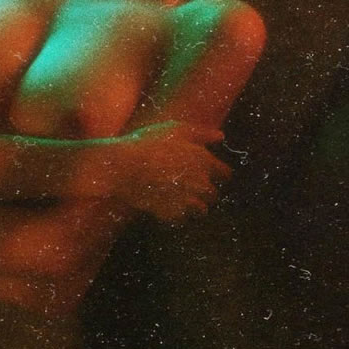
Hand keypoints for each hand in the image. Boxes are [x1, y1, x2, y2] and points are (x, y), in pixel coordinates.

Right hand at [116, 121, 230, 222]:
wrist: (124, 168)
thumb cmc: (149, 144)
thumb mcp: (176, 130)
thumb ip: (202, 134)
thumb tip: (221, 136)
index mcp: (204, 162)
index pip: (225, 174)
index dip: (217, 173)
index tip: (206, 172)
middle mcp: (201, 184)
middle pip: (213, 194)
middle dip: (204, 191)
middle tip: (186, 184)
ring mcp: (188, 201)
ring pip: (201, 210)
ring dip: (193, 205)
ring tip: (175, 196)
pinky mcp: (173, 215)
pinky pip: (181, 219)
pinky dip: (175, 214)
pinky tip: (163, 202)